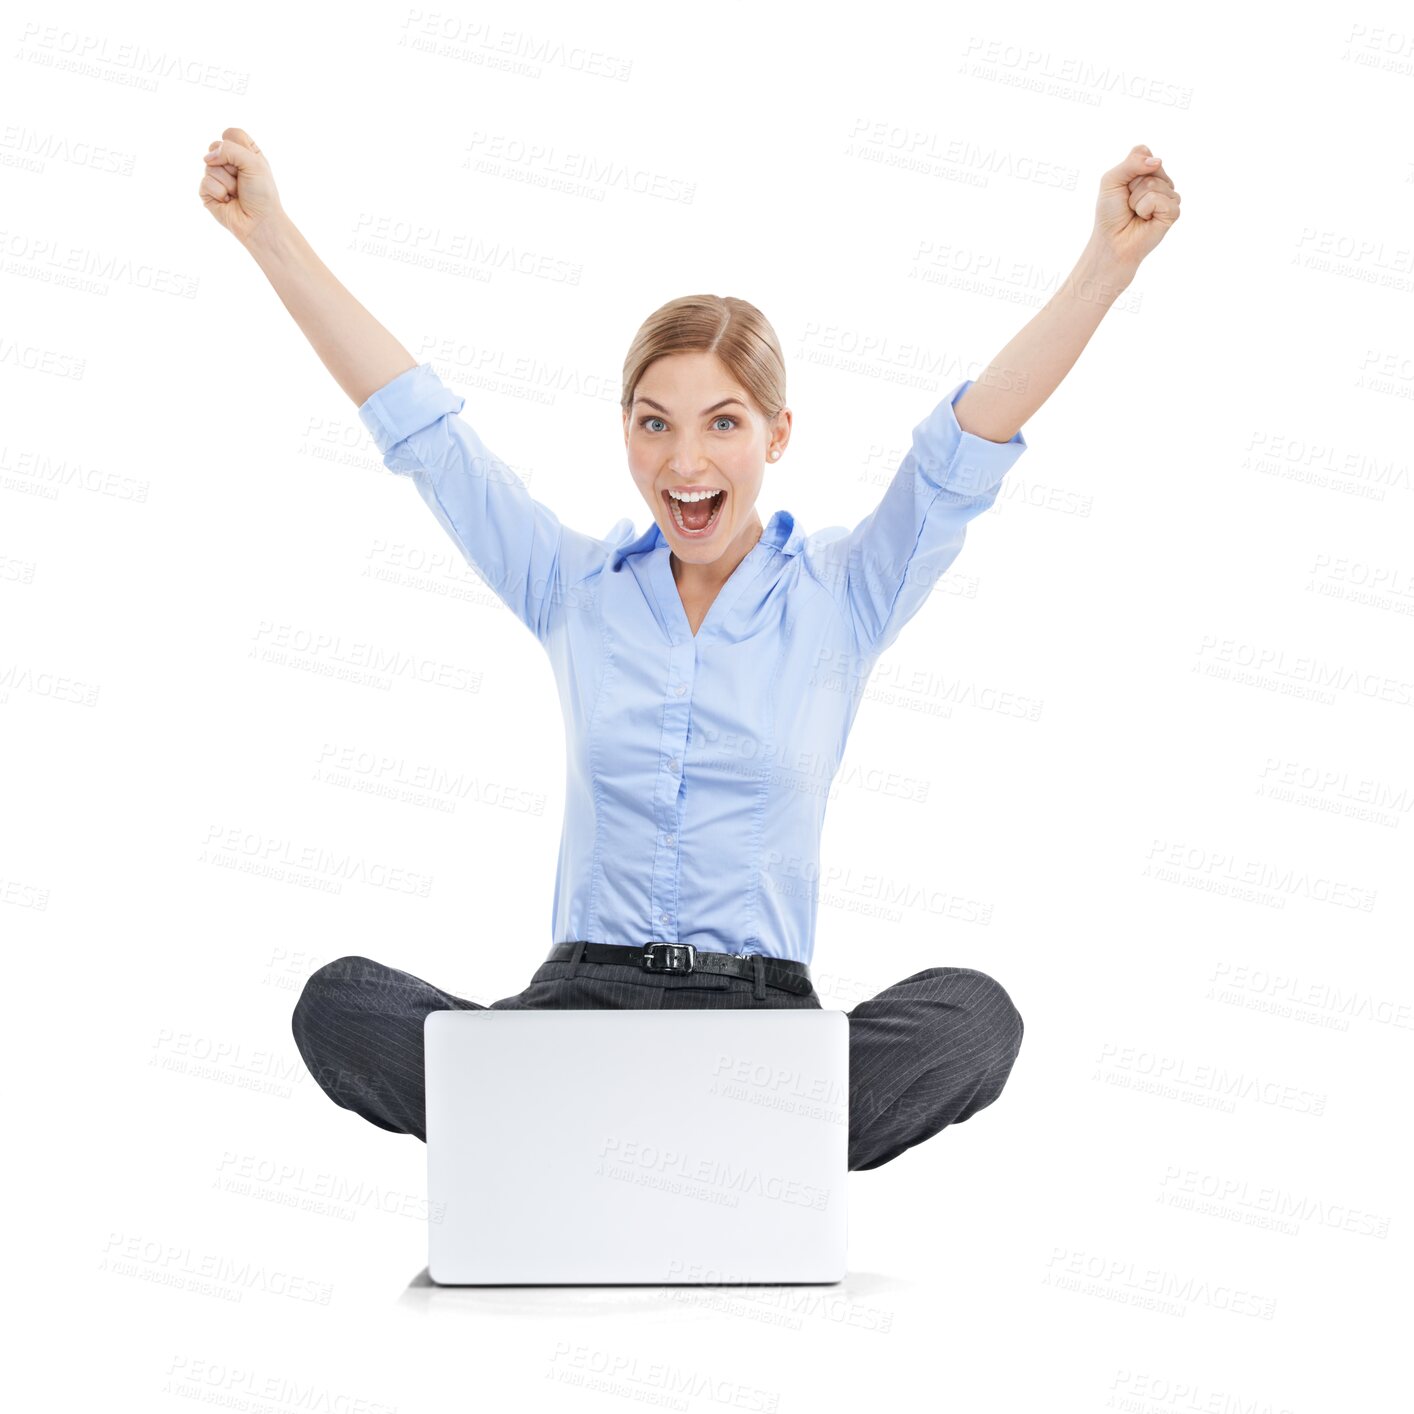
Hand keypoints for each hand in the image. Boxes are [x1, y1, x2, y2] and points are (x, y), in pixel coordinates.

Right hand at [198, 126, 283, 243]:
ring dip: (227, 182)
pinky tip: (228, 201)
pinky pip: (205, 182)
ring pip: (209, 165)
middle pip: (215, 146)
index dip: (237, 145)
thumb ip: (230, 149)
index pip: (231, 133)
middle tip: (242, 180)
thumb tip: (207, 158)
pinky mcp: (207, 191)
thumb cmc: (262, 194)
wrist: (259, 222)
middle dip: (230, 164)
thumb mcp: (254, 163)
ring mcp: (217, 176)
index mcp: (244, 153)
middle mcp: (229, 162)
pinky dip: (219, 193)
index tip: (249, 161)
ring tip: (237, 193)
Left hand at [1090, 144, 1180, 275]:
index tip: (1121, 187)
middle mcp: (1161, 181)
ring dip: (1137, 200)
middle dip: (1132, 185)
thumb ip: (1131, 163)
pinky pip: (1159, 199)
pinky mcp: (1173, 211)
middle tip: (1128, 202)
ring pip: (1154, 183)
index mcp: (1147, 172)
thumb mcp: (1111, 181)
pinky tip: (1145, 219)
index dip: (1128, 169)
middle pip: (1151, 165)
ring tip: (1135, 212)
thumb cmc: (1110, 213)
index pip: (1143, 152)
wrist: (1112, 241)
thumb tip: (1157, 161)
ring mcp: (1169, 196)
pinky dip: (1145, 209)